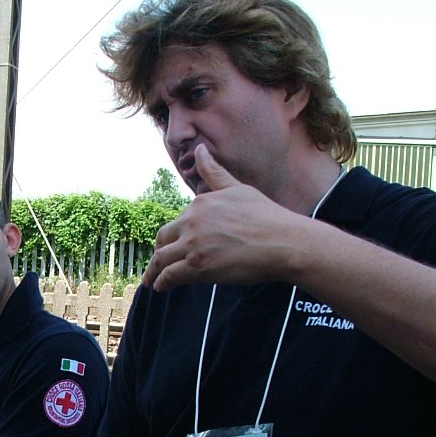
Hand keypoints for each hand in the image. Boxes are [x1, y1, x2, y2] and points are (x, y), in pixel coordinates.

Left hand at [142, 145, 295, 291]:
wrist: (283, 241)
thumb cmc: (266, 216)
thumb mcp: (237, 188)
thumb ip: (214, 172)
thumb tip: (200, 149)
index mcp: (200, 204)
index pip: (176, 222)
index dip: (172, 236)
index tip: (170, 246)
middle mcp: (192, 222)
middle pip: (163, 239)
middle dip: (158, 253)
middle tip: (156, 265)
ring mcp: (194, 244)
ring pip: (161, 259)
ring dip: (154, 271)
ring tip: (152, 281)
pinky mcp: (198, 266)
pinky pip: (170, 275)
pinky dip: (162, 282)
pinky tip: (161, 287)